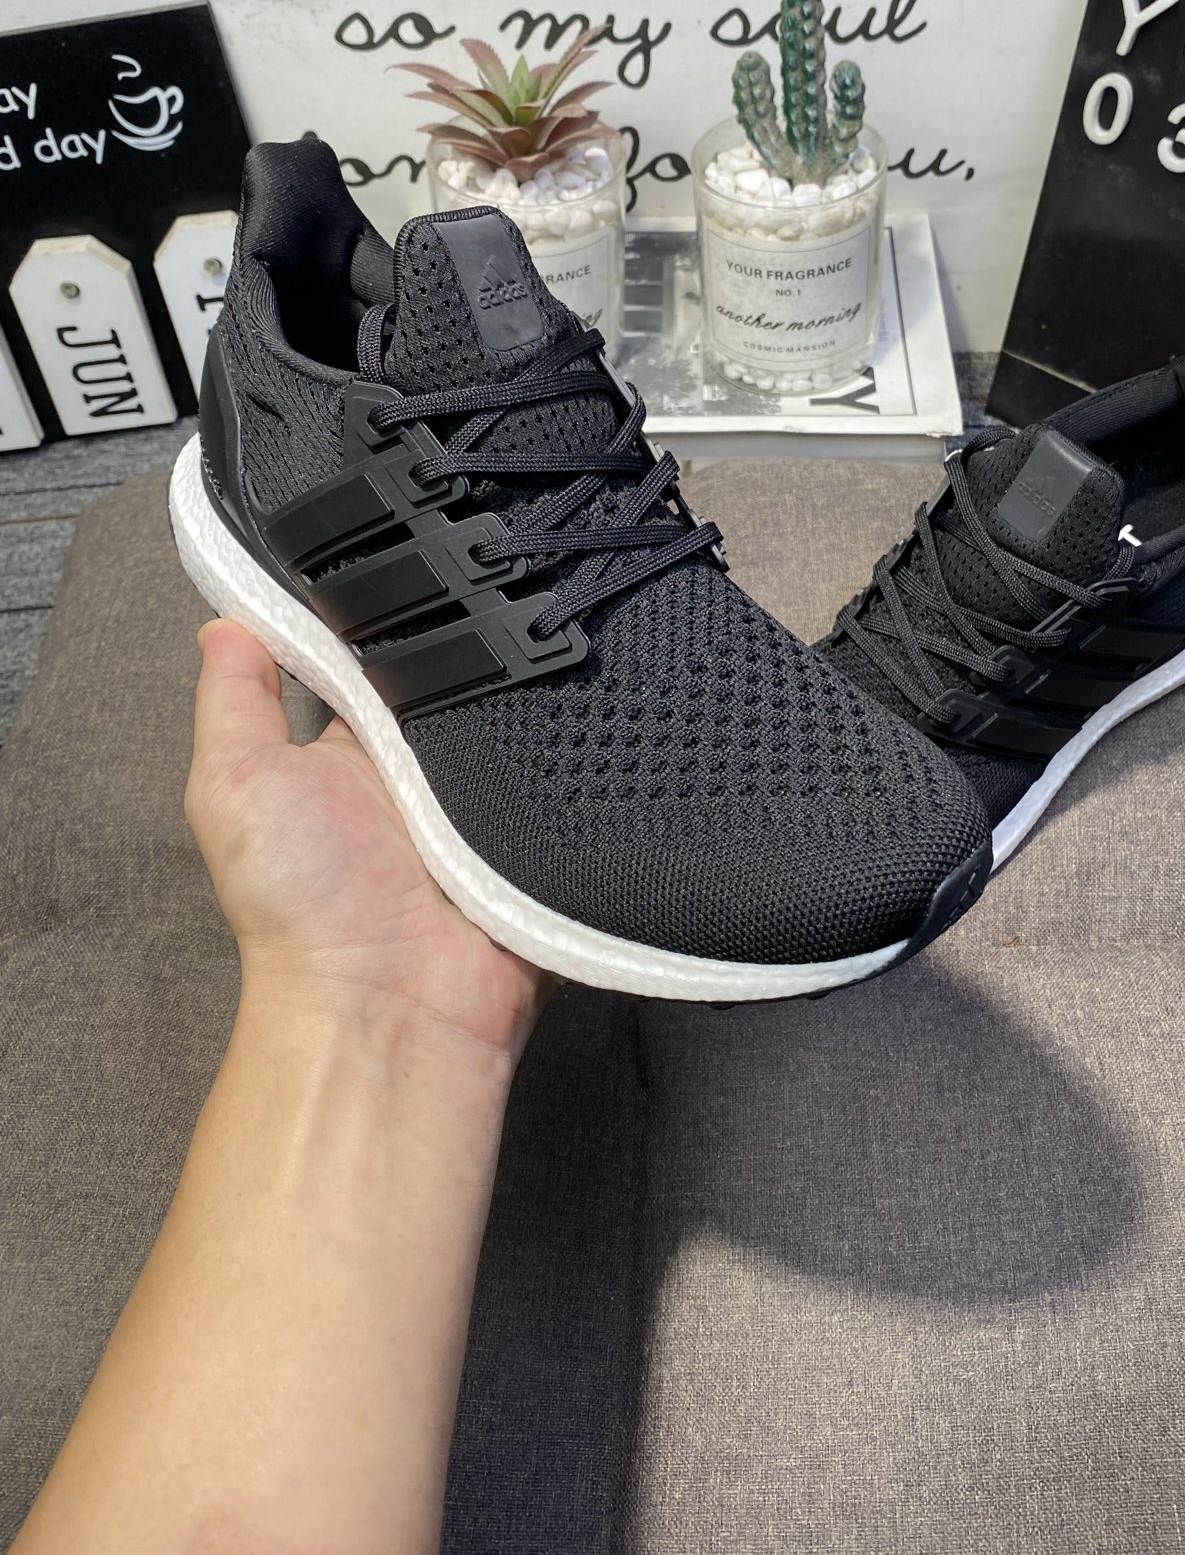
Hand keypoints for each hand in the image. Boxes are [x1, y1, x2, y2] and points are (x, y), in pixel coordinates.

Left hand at [185, 619, 549, 1066]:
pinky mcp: (546, 833)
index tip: (417, 549)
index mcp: (349, 752)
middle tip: (500, 579)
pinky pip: (574, 773)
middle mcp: (421, 772)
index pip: (378, 661)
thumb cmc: (298, 903)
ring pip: (523, 715)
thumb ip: (233, 703)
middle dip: (477, 637)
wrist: (389, 1006)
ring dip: (533, 686)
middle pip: (460, 678)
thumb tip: (226, 620)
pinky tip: (588, 696)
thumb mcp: (236, 786)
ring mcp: (488, 802)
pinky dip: (577, 745)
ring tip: (552, 625)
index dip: (392, 610)